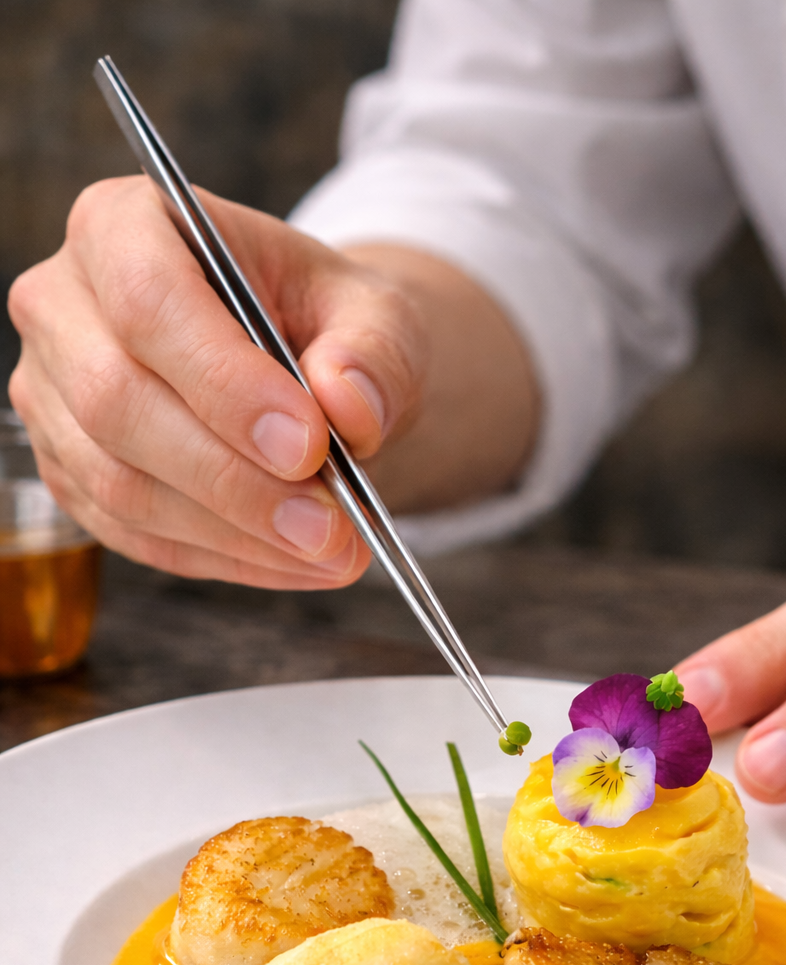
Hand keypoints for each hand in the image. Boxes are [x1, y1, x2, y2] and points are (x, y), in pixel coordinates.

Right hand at [8, 177, 536, 587]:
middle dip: (233, 479)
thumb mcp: (377, 313)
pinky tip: (291, 561)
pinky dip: (222, 558)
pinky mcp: (69, 474)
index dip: (225, 383)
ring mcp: (52, 396)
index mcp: (125, 225)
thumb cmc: (326, 322)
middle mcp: (63, 303)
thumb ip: (373, 353)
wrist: (303, 365)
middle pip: (117, 401)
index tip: (309, 447)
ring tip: (329, 550)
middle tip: (329, 525)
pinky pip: (134, 534)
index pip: (149, 301)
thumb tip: (348, 405)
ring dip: (233, 533)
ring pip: (119, 483)